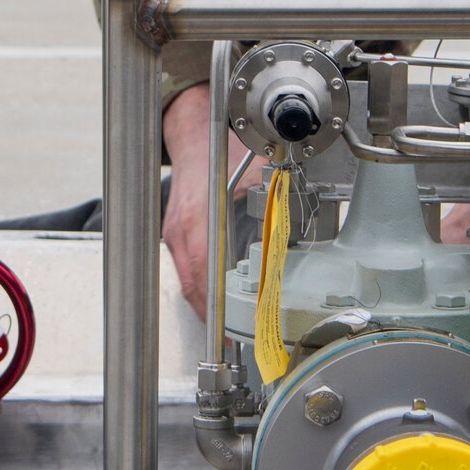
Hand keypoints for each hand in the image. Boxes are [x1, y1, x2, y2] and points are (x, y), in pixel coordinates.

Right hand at [160, 84, 256, 320]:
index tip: (230, 329)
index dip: (216, 307)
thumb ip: (272, 199)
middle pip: (193, 286)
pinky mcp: (176, 233)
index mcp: (197, 219)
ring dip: (207, 304)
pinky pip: (188, 268)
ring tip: (229, 327)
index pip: (203, 276)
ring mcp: (175, 233)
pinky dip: (202, 286)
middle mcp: (181, 230)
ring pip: (188, 280)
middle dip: (212, 315)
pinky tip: (219, 298)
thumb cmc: (219, 148)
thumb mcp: (255, 170)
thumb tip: (294, 225)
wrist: (193, 130)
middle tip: (235, 338)